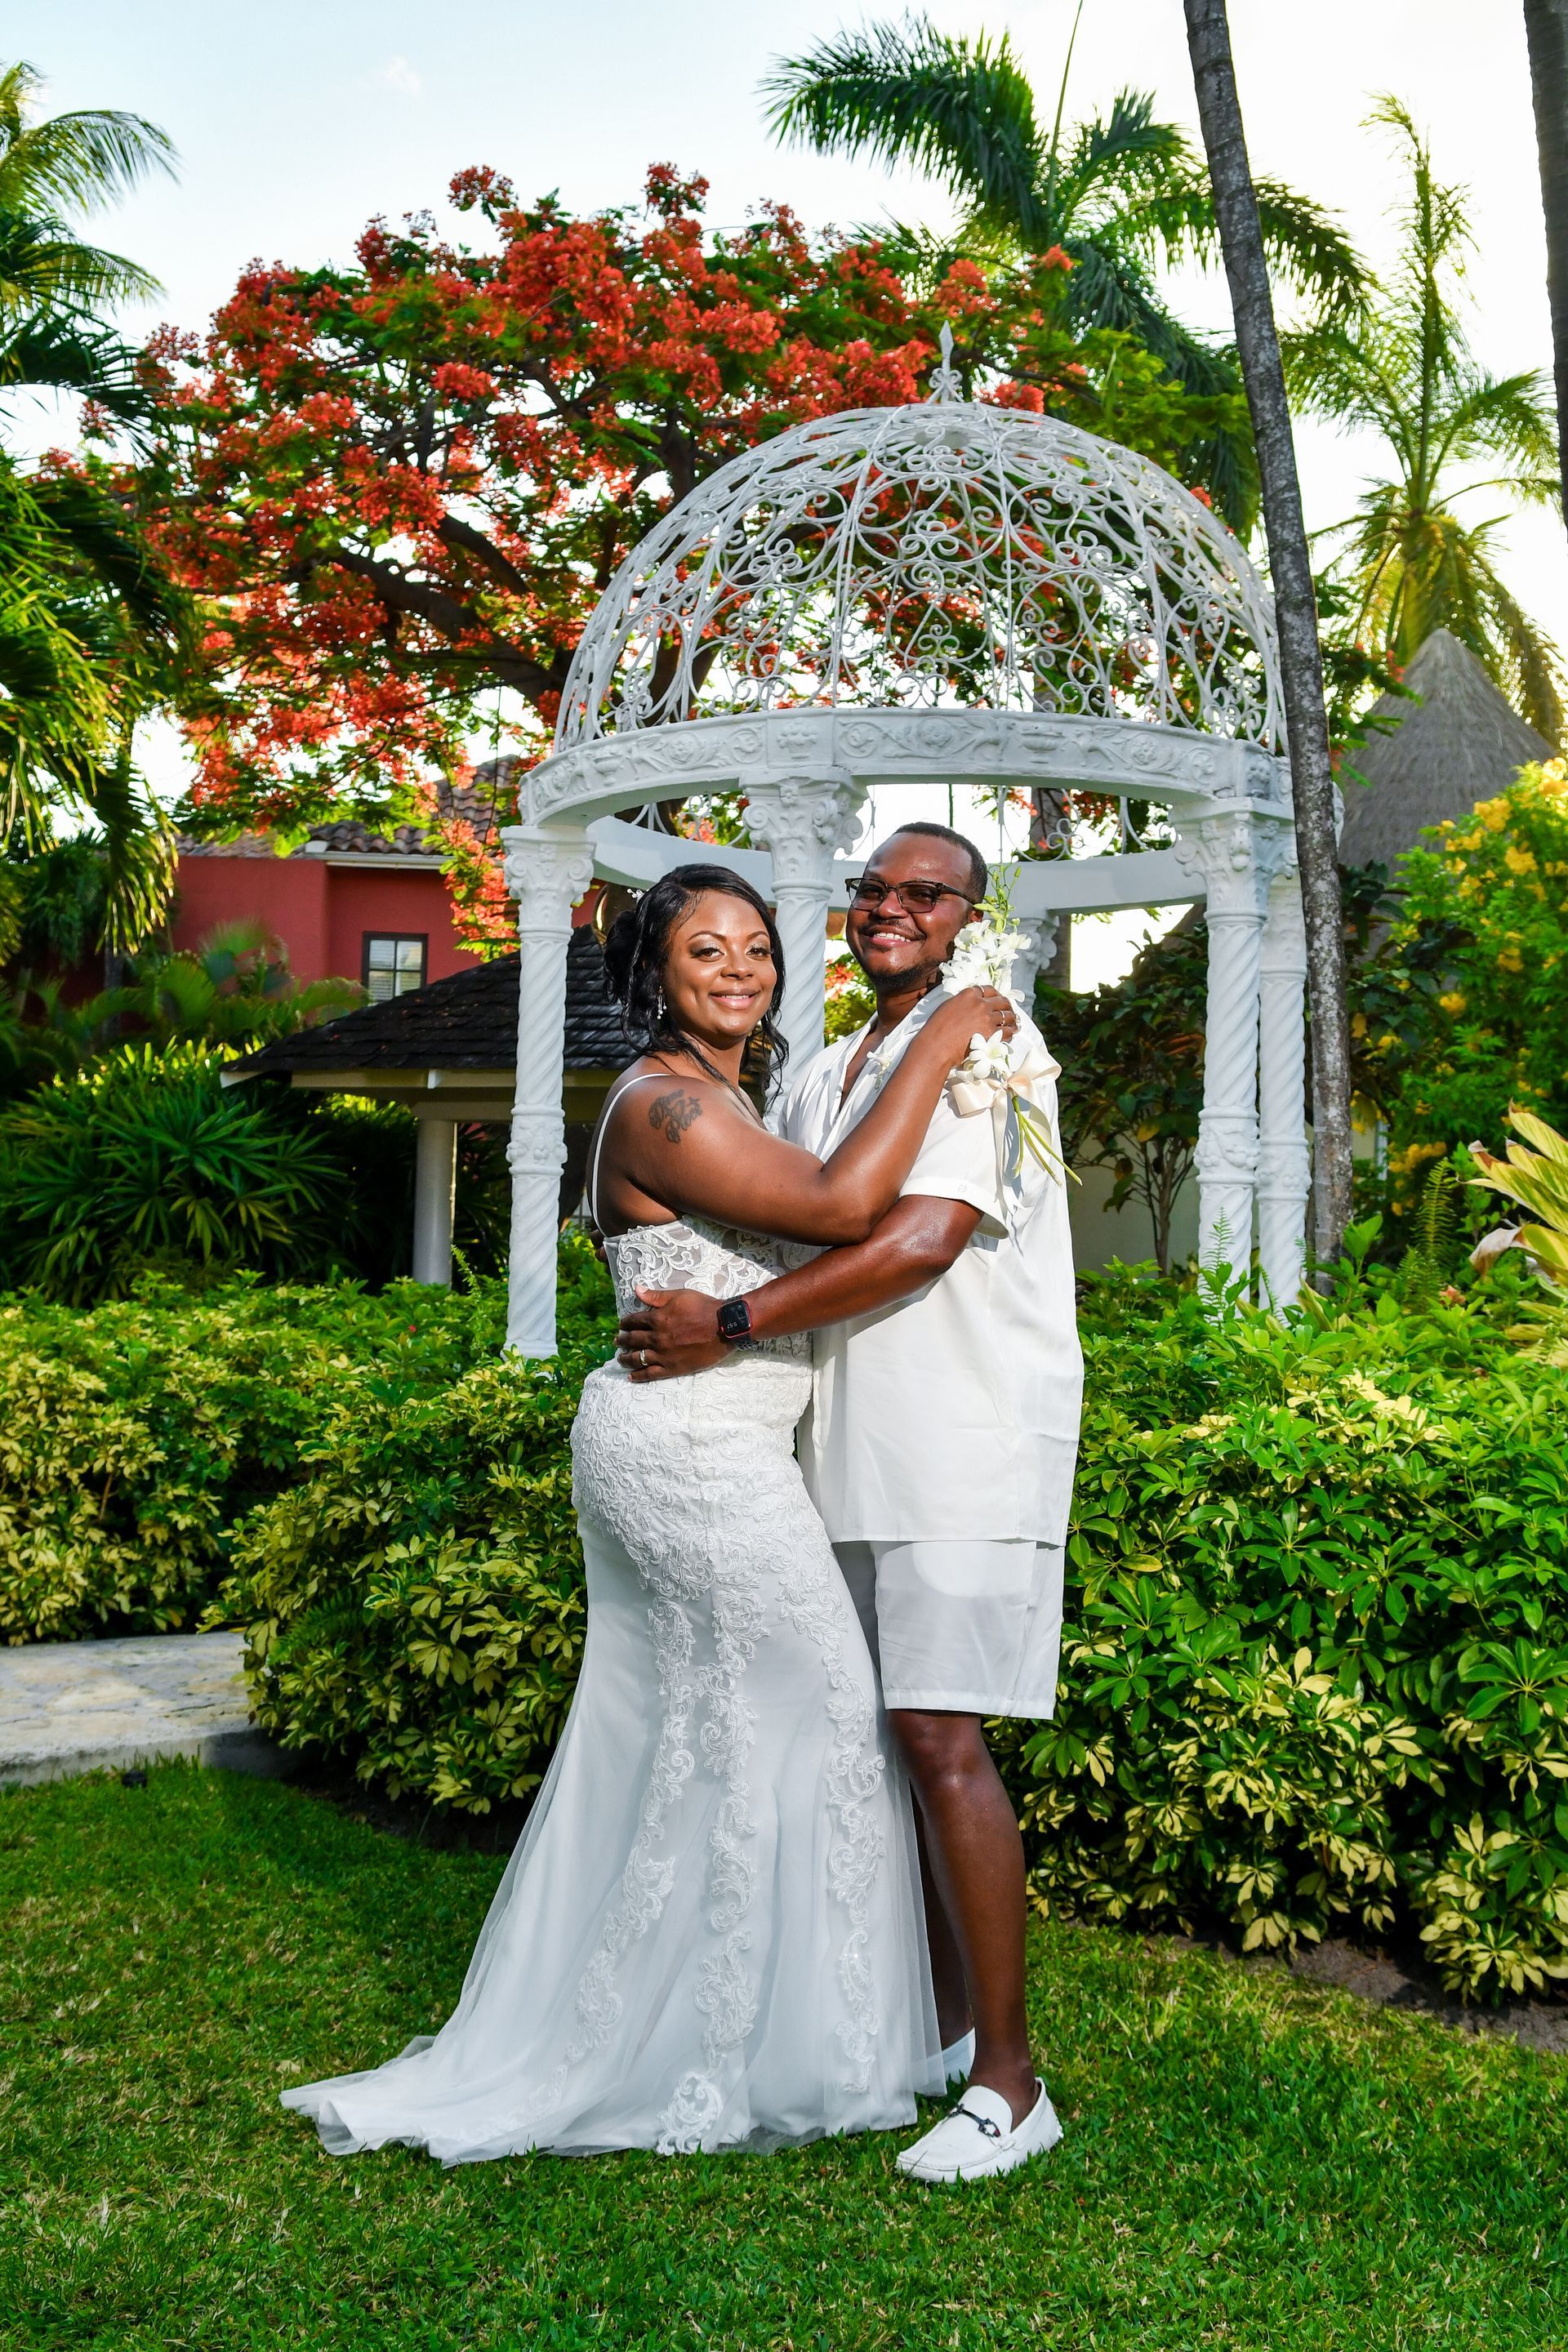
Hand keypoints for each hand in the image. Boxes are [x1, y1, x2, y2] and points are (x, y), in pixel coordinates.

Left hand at [615, 1286, 731, 1381]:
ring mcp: (664, 1355)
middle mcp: (657, 1338)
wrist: (724, 1327)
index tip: (621, 1325)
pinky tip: (631, 1376)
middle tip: (617, 1341)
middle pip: (633, 1340)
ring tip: (620, 1358)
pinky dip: (639, 1376)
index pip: (635, 1321)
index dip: (626, 1323)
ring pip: (638, 1358)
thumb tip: (637, 1290)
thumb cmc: (704, 1308)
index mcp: (657, 1319)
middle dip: (623, 1340)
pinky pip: (651, 1374)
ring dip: (626, 1358)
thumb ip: (656, 1296)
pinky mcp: (673, 1368)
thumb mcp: (679, 1296)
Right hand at [924, 984, 1017, 1067]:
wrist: (937, 1045)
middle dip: (1008, 1007)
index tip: (998, 1000)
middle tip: (1009, 1012)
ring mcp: (988, 1018)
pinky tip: (1010, 1034)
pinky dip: (1010, 1033)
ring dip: (1012, 1020)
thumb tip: (971, 1007)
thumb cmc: (937, 1029)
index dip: (996, 995)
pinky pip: (1007, 1031)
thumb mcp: (948, 1007)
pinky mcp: (992, 1033)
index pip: (989, 990)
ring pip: (1008, 1016)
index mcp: (969, 994)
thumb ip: (963, 1003)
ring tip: (1013, 1024)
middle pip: (1002, 1001)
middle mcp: (981, 1003)